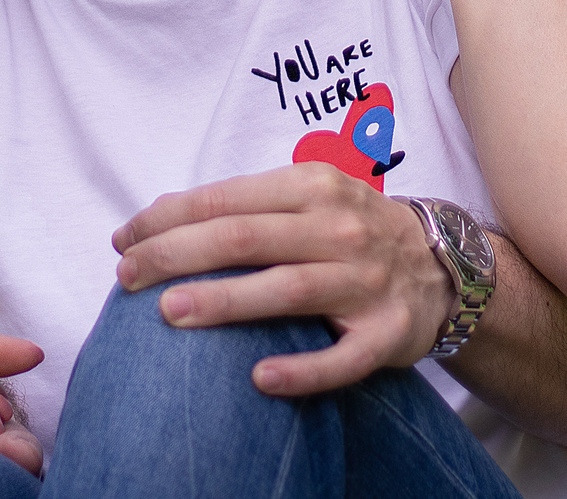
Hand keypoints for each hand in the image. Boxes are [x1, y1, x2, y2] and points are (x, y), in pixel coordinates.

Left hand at [110, 163, 454, 395]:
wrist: (442, 265)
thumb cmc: (351, 230)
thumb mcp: (308, 197)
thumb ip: (245, 206)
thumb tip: (160, 220)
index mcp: (312, 187)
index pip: (225, 200)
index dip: (168, 218)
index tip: (124, 241)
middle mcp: (339, 229)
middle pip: (245, 239)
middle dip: (177, 255)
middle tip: (127, 278)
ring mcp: (365, 282)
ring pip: (286, 290)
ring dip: (225, 301)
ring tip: (169, 313)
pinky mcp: (386, 334)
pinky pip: (341, 358)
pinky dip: (303, 370)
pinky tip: (260, 379)